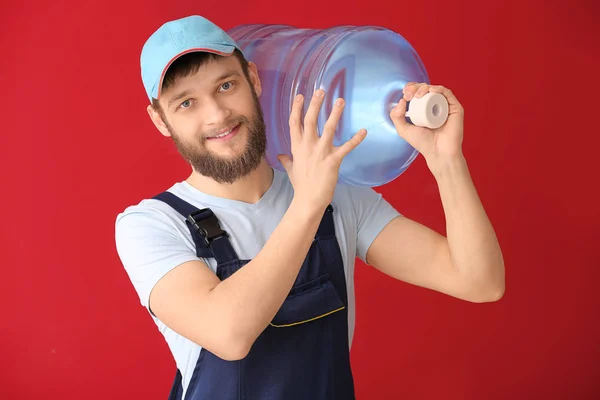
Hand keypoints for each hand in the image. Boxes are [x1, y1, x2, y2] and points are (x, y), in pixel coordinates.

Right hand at [278, 89, 366, 210]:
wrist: (308, 200)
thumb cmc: (301, 186)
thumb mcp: (291, 170)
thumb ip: (287, 160)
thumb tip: (281, 155)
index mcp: (297, 147)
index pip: (294, 123)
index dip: (296, 108)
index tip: (300, 95)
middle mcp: (308, 147)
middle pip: (310, 120)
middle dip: (315, 104)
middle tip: (321, 90)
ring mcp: (320, 153)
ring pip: (328, 128)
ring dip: (335, 114)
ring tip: (340, 101)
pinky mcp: (333, 161)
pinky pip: (346, 147)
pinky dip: (356, 139)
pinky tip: (364, 131)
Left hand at [389, 83, 464, 174]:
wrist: (438, 152)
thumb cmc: (422, 143)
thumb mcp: (403, 130)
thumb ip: (396, 116)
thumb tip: (401, 100)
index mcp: (423, 108)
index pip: (417, 92)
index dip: (410, 89)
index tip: (404, 94)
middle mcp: (435, 105)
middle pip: (425, 88)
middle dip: (415, 87)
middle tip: (409, 95)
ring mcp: (445, 106)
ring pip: (435, 89)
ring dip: (424, 87)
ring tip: (417, 95)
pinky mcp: (455, 108)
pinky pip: (447, 93)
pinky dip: (438, 89)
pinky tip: (431, 91)